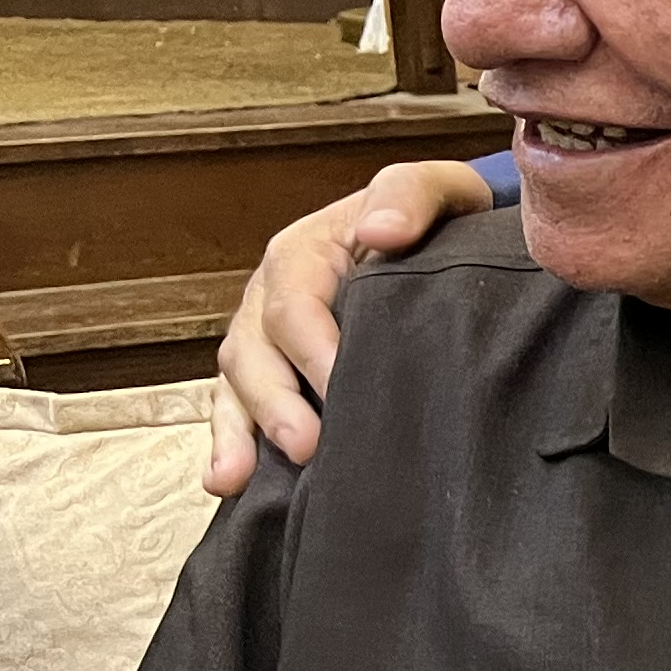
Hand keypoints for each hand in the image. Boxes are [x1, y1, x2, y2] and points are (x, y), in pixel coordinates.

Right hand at [204, 157, 493, 492]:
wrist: (445, 237)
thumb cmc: (438, 216)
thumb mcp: (435, 188)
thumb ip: (408, 197)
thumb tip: (378, 230)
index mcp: (302, 253)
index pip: (295, 305)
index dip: (314, 348)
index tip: (343, 385)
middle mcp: (271, 297)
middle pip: (255, 351)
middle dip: (275, 403)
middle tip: (307, 446)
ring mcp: (266, 339)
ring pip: (239, 384)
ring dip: (240, 431)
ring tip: (239, 477)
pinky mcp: (275, 374)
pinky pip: (239, 407)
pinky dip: (229, 443)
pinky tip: (225, 482)